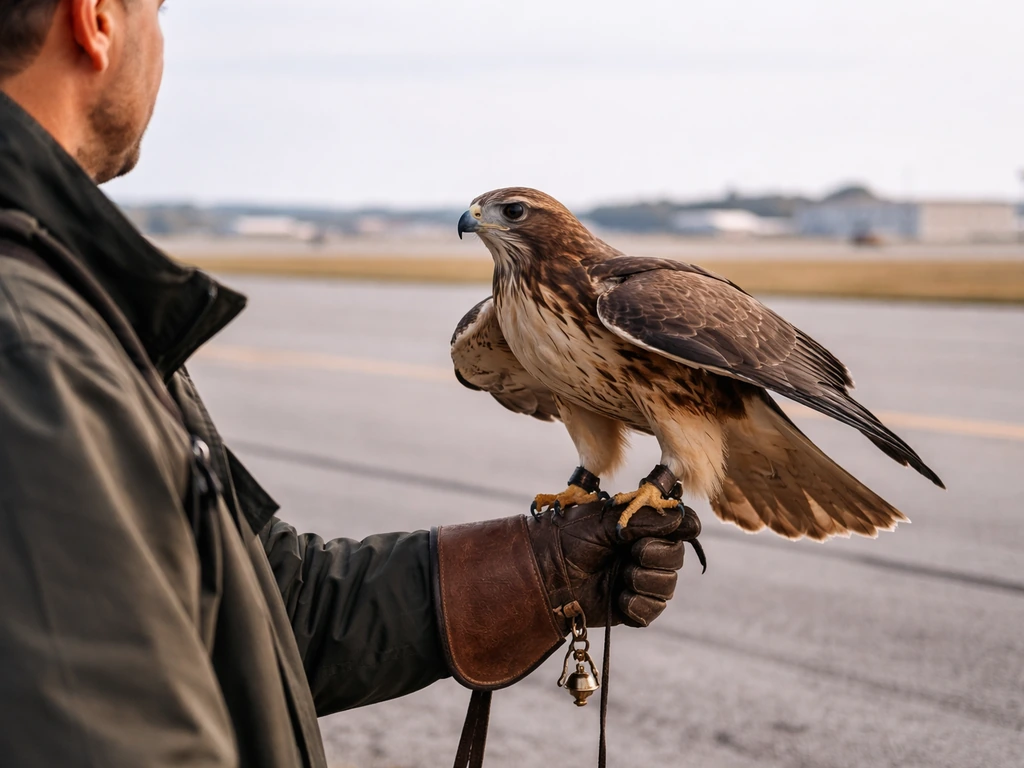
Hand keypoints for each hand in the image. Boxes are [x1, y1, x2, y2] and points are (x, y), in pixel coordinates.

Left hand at [526, 501, 701, 629]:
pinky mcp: (628, 608)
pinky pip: (652, 611)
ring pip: (667, 586)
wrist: (543, 572)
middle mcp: (639, 552)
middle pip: (676, 557)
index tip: (684, 529)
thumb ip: (645, 519)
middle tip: (634, 553)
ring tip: (623, 576)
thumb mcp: (606, 521)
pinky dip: (638, 604)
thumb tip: (683, 520)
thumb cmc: (568, 538)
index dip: (683, 528)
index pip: (677, 527)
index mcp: (635, 527)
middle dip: (659, 556)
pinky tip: (619, 598)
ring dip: (647, 580)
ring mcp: (635, 580)